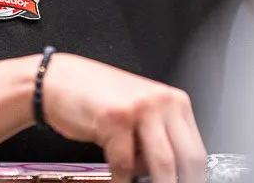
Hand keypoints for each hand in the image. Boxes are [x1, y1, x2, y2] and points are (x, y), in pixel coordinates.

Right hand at [39, 53, 205, 182]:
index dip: (194, 178)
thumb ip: (157, 139)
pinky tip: (118, 180)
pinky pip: (125, 165)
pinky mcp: (116, 118)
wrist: (57, 81)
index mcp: (173, 100)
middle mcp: (162, 101)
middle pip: (188, 159)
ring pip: (162, 165)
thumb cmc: (95, 98)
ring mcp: (140, 107)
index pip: (196, 150)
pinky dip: (122, 181)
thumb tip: (168, 175)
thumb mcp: (138, 114)